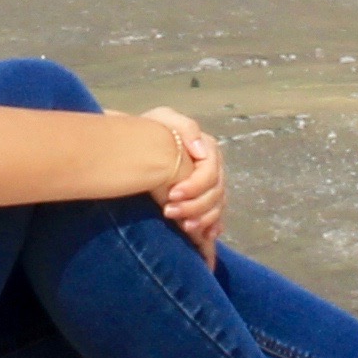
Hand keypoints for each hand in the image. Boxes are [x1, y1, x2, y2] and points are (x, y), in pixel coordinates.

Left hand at [135, 107, 224, 248]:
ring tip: (182, 227)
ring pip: (217, 207)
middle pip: (215, 193)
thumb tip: (201, 151)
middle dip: (194, 206)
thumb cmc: (152, 131)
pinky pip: (216, 217)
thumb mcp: (164, 119)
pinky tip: (204, 237)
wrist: (140, 145)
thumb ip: (186, 128)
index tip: (171, 194)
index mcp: (208, 150)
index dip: (194, 186)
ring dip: (202, 219)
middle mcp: (214, 169)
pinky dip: (212, 228)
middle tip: (169, 212)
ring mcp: (211, 187)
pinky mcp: (205, 201)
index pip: (210, 173)